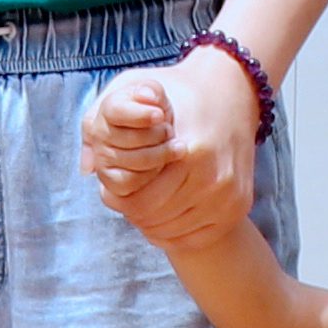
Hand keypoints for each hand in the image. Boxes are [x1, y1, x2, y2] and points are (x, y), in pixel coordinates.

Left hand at [79, 44, 258, 247]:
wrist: (233, 90)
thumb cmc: (179, 92)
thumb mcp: (136, 93)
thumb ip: (103, 125)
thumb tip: (86, 169)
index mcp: (188, 154)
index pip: (138, 204)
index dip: (118, 201)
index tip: (110, 192)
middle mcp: (213, 178)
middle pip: (155, 220)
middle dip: (133, 213)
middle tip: (125, 202)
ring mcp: (229, 195)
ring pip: (176, 231)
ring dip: (153, 225)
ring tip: (143, 206)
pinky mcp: (240, 205)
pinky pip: (199, 237)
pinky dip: (177, 234)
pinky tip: (165, 217)